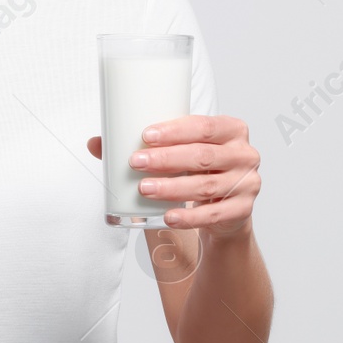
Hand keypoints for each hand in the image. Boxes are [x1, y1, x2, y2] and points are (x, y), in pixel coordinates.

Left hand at [87, 114, 259, 238]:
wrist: (225, 208)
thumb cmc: (197, 171)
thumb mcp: (179, 154)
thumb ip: (145, 146)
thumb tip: (95, 142)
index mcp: (232, 130)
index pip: (204, 126)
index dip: (175, 130)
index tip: (145, 135)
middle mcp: (245, 154)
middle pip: (203, 156)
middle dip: (166, 159)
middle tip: (136, 162)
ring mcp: (248, 183)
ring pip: (206, 186)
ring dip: (172, 188)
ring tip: (144, 189)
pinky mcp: (242, 211)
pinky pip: (214, 215)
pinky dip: (189, 217)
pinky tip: (169, 217)